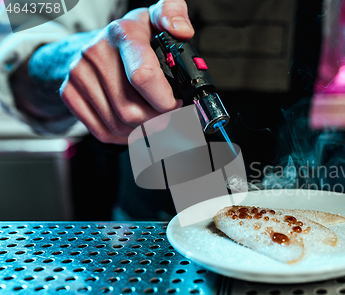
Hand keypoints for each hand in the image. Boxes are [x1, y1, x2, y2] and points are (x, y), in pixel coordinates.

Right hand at [60, 0, 193, 143]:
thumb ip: (173, 15)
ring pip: (118, 124)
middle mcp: (97, 53)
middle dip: (158, 121)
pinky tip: (135, 126)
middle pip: (131, 110)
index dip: (165, 101)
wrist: (98, 42)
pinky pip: (101, 131)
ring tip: (154, 120)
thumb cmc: (134, 35)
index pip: (143, 76)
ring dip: (143, 131)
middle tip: (169, 116)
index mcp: (123, 34)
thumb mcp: (156, 17)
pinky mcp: (69, 93)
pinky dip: (124, 137)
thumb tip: (183, 31)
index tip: (177, 104)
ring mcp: (79, 74)